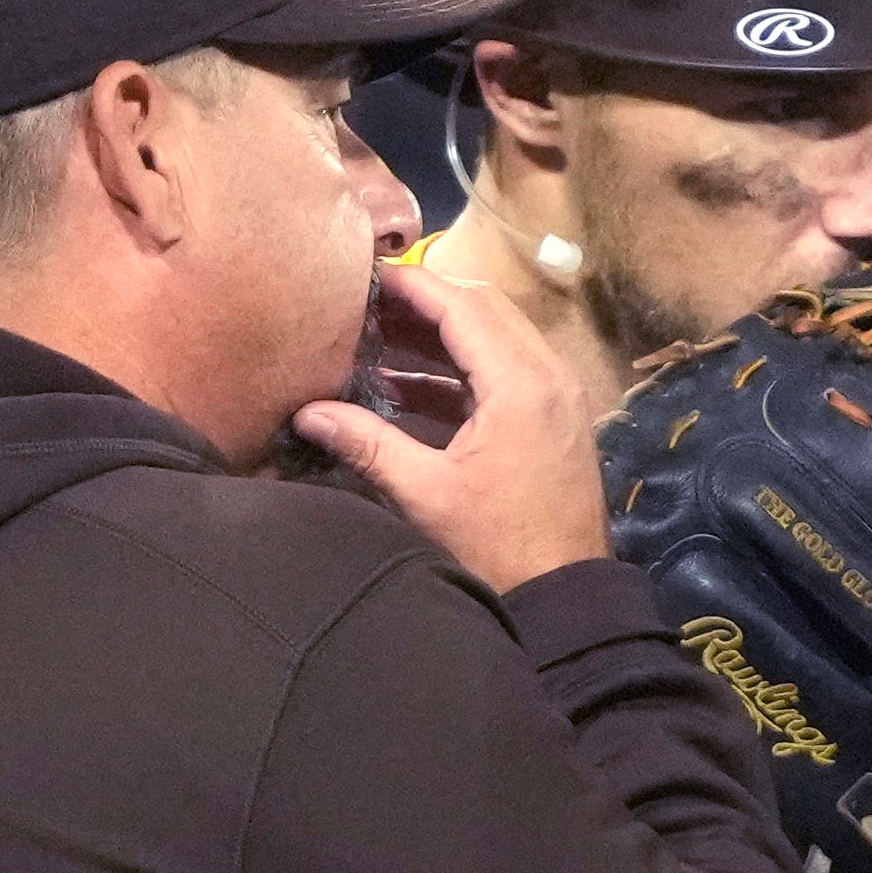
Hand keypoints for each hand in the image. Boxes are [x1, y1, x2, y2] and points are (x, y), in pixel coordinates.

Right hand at [293, 261, 608, 594]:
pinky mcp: (551, 418)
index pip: (463, 304)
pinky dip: (457, 370)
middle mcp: (548, 375)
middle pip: (482, 309)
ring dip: (438, 335)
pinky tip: (403, 385)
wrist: (566, 596)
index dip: (411, 285)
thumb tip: (305, 412)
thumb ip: (367, 443)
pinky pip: (503, 371)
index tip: (363, 276)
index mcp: (522, 383)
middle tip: (365, 305)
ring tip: (373, 339)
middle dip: (423, 303)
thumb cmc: (500, 548)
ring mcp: (556, 395)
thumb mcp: (426, 493)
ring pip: (494, 337)